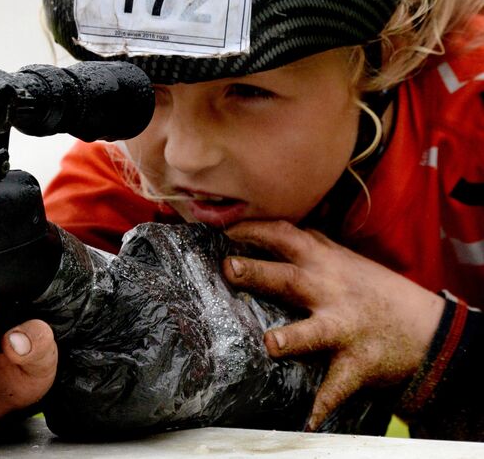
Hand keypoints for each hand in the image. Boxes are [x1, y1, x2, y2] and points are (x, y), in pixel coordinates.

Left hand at [222, 220, 444, 429]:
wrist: (428, 330)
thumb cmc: (372, 291)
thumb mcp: (343, 260)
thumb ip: (309, 245)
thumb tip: (266, 230)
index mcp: (323, 263)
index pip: (284, 236)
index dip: (253, 230)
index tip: (223, 230)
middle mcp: (330, 291)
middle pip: (288, 278)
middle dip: (258, 272)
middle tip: (228, 267)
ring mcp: (344, 328)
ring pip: (314, 331)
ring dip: (292, 337)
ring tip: (270, 344)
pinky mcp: (357, 362)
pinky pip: (339, 384)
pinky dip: (324, 402)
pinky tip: (308, 421)